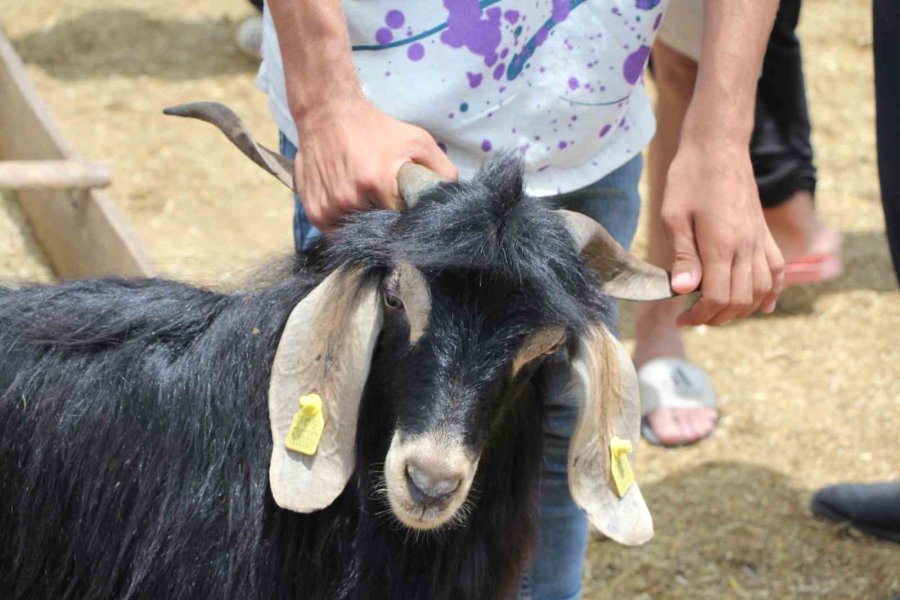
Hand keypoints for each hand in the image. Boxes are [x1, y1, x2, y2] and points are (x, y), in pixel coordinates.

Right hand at [294, 98, 456, 230]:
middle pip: (380, 232)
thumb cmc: (375, 128)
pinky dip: (345, 226)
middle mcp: (350, 198)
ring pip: (357, 235)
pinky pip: (336, 234)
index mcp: (378, 182)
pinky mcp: (315, 212)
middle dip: (389, 227)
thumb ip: (441, 168)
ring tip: (370, 206)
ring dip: (366, 228)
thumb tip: (454, 196)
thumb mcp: (417, 140)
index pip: (402, 224)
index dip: (409, 224)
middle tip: (391, 213)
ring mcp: (329, 208)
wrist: (327, 113)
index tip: (412, 221)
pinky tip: (352, 207)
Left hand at [661, 139, 783, 325]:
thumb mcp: (674, 215)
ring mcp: (759, 239)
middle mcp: (746, 246)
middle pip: (740, 299)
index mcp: (721, 244)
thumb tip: (682, 291)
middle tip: (693, 317)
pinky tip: (765, 306)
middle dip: (717, 317)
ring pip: (760, 289)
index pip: (717, 296)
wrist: (718, 146)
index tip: (680, 318)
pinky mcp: (764, 232)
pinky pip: (777, 269)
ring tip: (717, 313)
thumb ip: (682, 256)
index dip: (699, 315)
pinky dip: (772, 291)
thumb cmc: (689, 178)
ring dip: (741, 309)